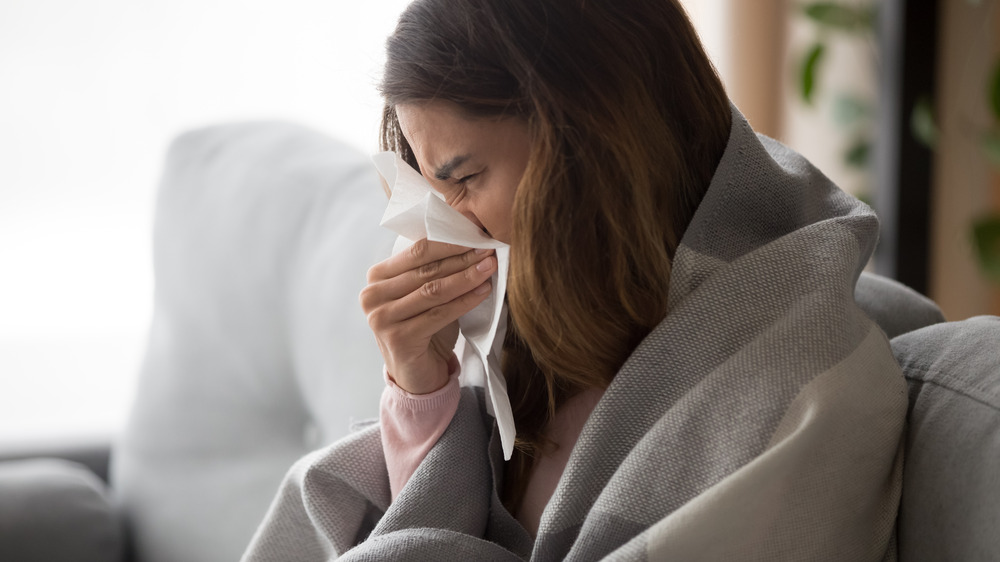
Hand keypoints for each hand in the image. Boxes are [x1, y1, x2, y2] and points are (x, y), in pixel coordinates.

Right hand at [360, 239, 495, 393]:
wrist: (417, 375)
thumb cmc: (423, 329)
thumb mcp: (423, 293)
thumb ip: (434, 269)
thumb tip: (470, 238)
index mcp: (376, 277)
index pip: (416, 251)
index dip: (449, 241)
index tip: (477, 234)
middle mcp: (372, 296)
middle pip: (425, 270)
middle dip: (461, 258)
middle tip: (488, 249)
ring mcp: (381, 318)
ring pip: (432, 290)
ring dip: (465, 277)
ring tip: (489, 268)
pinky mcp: (398, 339)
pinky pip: (438, 314)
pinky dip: (464, 301)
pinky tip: (483, 292)